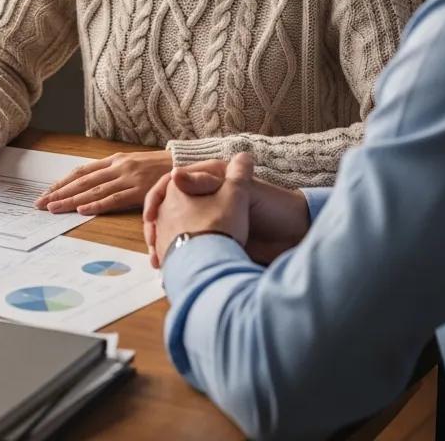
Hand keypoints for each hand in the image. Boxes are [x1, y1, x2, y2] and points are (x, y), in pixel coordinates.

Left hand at [34, 151, 173, 214]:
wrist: (184, 165)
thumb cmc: (158, 168)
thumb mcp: (133, 165)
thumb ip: (114, 173)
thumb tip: (93, 187)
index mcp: (115, 160)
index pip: (81, 171)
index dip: (62, 182)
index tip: (46, 193)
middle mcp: (118, 167)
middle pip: (82, 181)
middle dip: (59, 192)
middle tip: (41, 203)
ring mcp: (127, 178)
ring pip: (93, 190)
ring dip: (71, 200)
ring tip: (53, 208)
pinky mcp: (139, 191)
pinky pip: (113, 199)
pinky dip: (96, 204)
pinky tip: (81, 210)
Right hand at [143, 158, 310, 267]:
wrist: (295, 236)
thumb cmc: (271, 207)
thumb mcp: (237, 189)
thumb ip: (206, 182)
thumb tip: (174, 175)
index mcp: (210, 181)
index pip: (171, 186)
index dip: (157, 200)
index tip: (150, 216)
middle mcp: (207, 199)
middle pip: (169, 211)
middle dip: (157, 228)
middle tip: (152, 245)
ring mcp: (211, 221)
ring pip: (176, 232)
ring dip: (165, 245)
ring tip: (159, 261)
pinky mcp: (217, 243)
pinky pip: (190, 249)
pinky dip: (179, 258)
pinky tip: (172, 269)